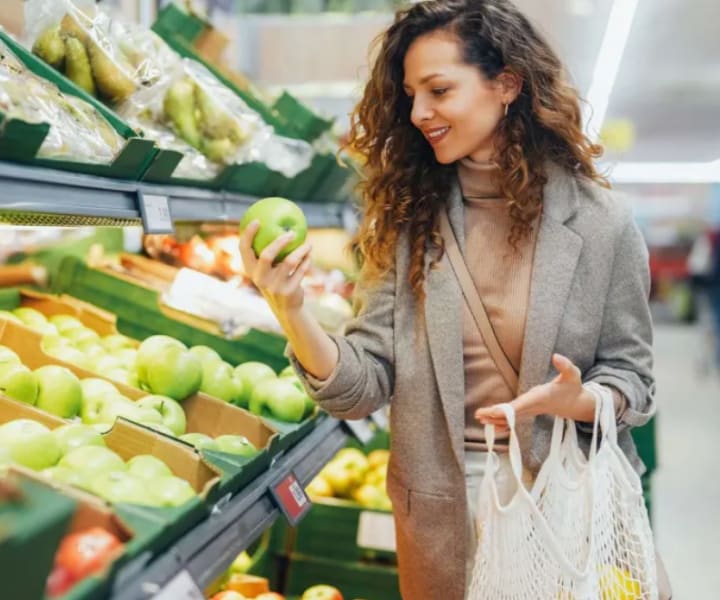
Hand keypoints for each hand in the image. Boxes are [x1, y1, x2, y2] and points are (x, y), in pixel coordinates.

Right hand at [239, 220, 312, 315]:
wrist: (286, 308)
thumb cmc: (276, 280)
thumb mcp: (268, 269)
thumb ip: (269, 252)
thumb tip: (277, 224)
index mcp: (251, 270)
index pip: (244, 249)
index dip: (248, 234)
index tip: (257, 221)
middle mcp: (260, 278)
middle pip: (266, 255)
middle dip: (279, 241)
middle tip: (291, 232)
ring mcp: (274, 286)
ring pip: (290, 261)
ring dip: (301, 250)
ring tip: (308, 243)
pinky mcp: (288, 291)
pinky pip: (301, 270)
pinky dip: (306, 261)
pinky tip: (309, 254)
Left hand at [474, 354, 596, 431]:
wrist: (576, 404)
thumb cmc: (572, 387)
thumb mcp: (572, 374)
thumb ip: (565, 365)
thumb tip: (556, 356)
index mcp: (540, 397)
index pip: (522, 404)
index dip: (508, 409)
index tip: (495, 411)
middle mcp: (534, 406)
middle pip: (512, 414)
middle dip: (495, 415)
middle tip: (479, 415)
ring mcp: (531, 411)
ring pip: (511, 418)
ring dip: (495, 420)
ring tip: (479, 418)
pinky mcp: (529, 412)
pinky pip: (514, 420)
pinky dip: (503, 423)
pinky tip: (490, 426)